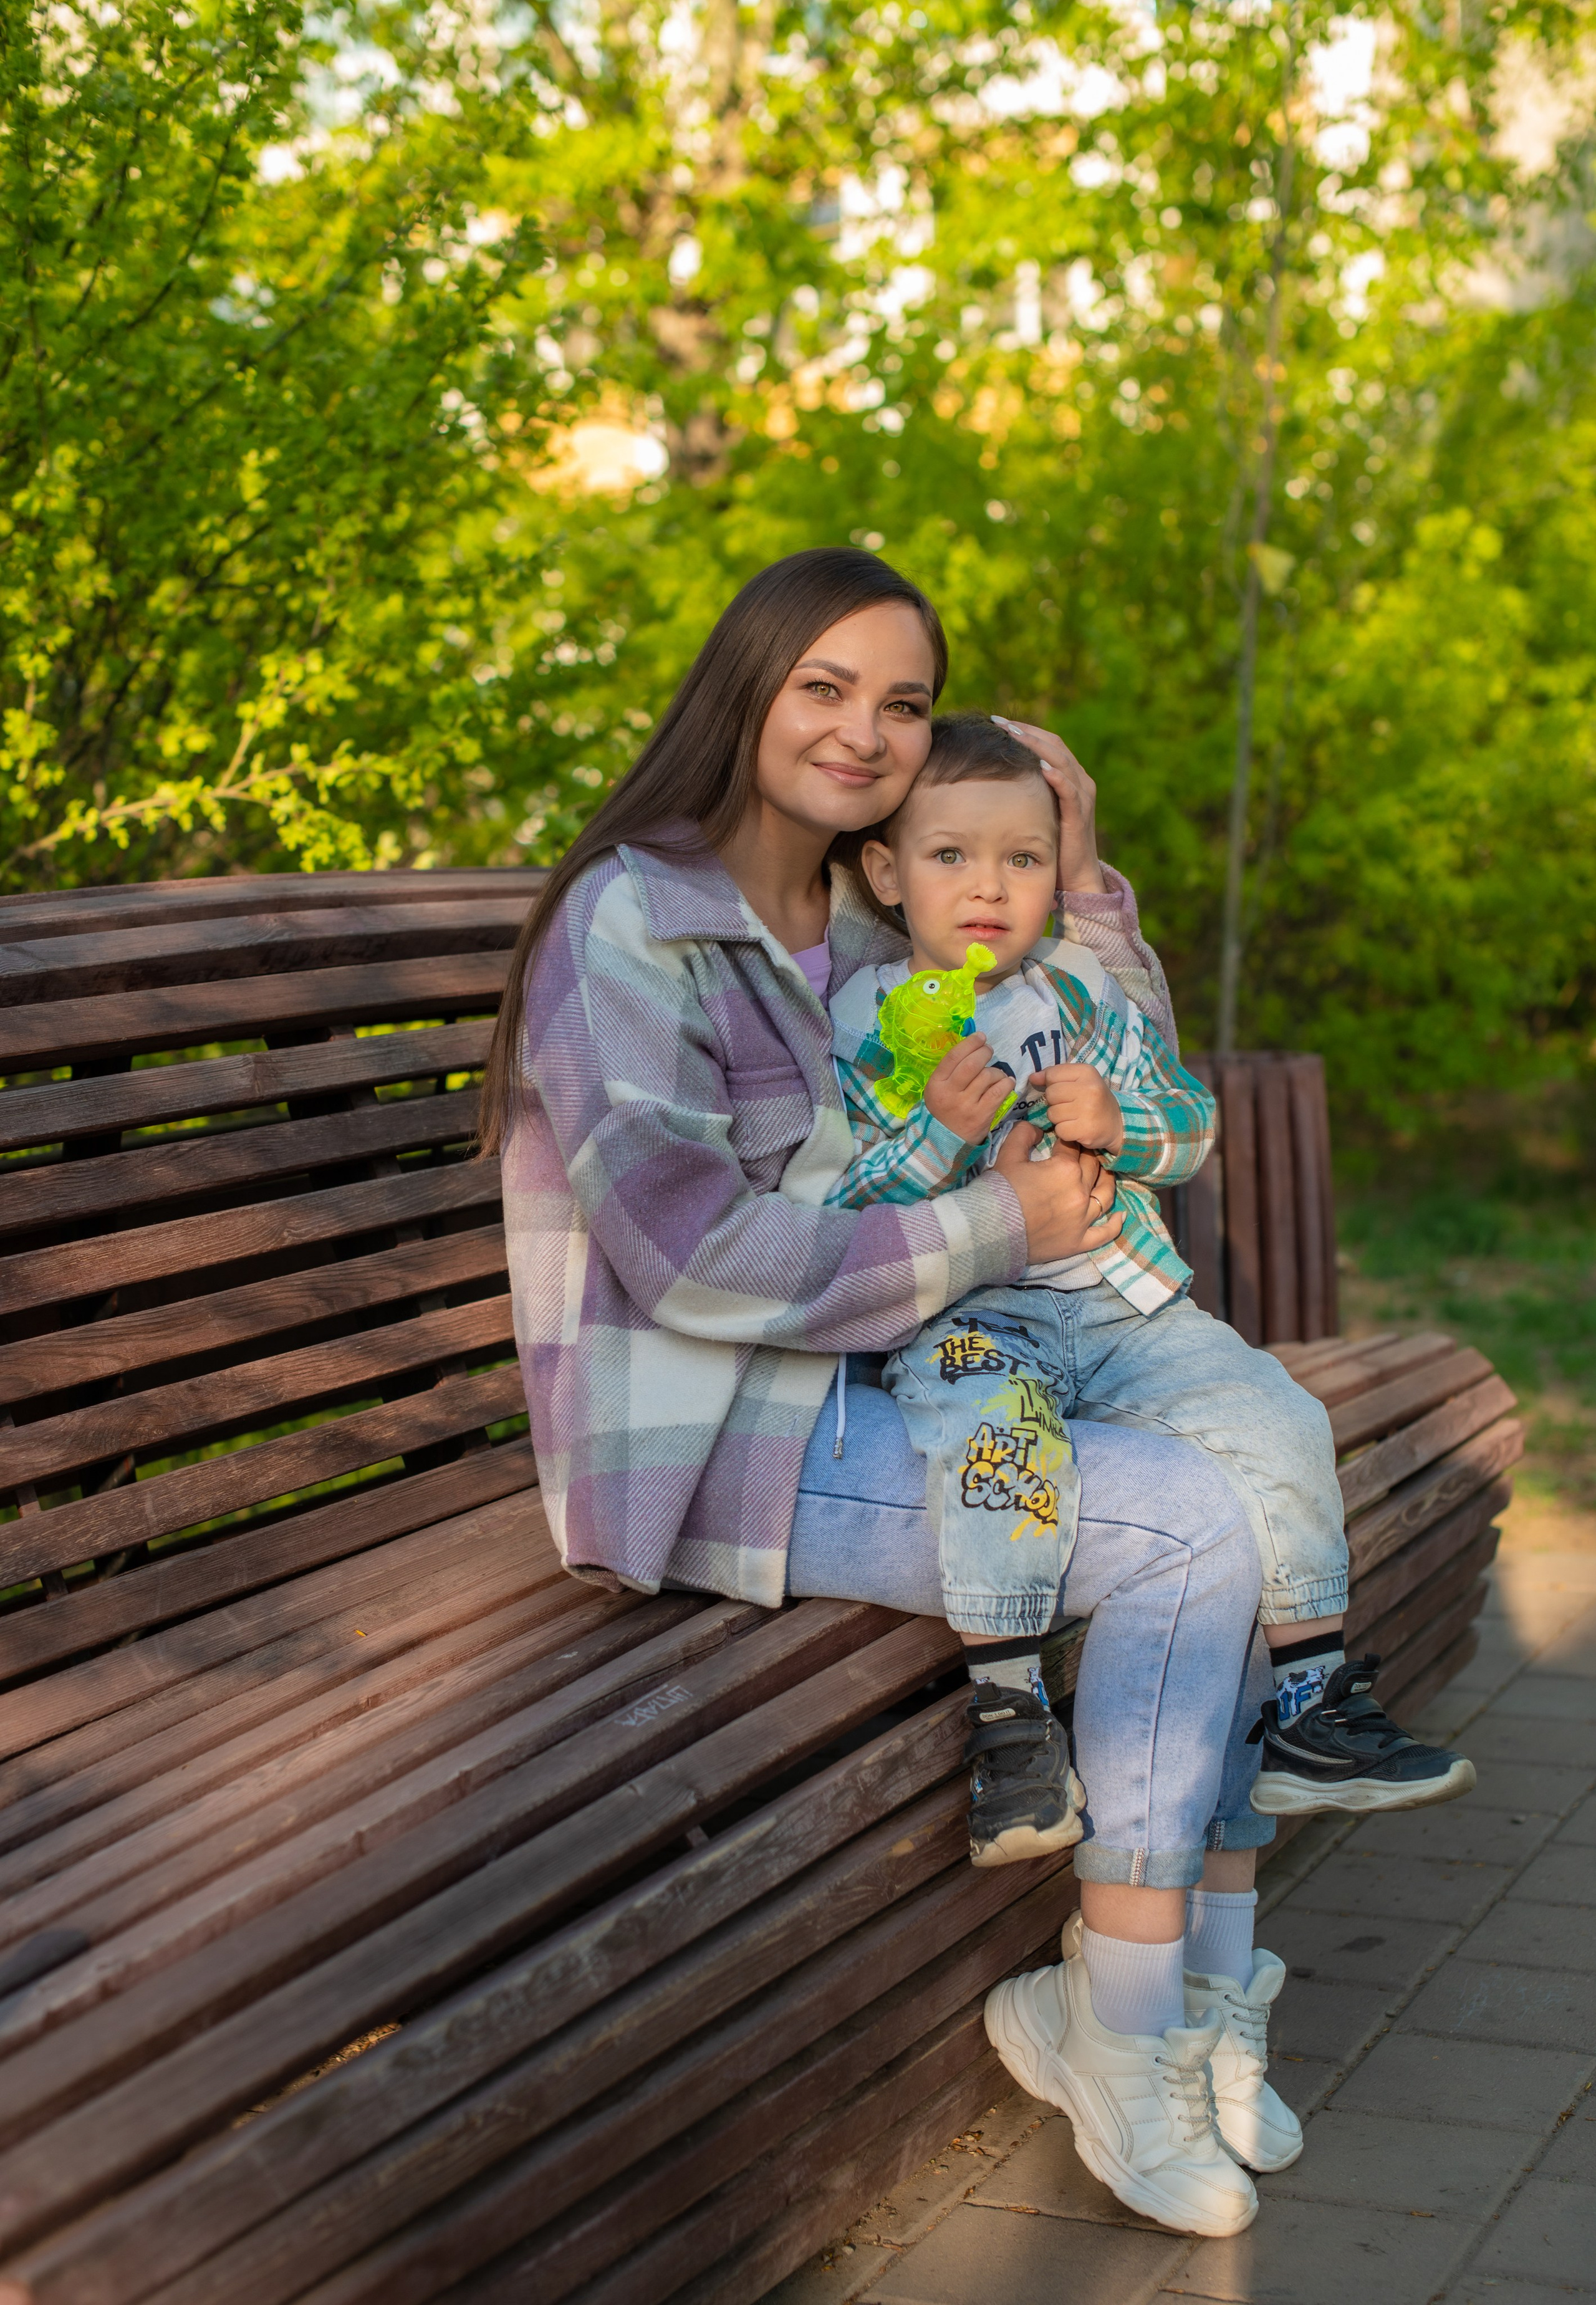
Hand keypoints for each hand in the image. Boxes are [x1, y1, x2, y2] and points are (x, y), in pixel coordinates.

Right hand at [923, 1033, 1014, 1144]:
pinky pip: (999, 1092)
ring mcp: (966, 1105)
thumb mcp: (938, 1089)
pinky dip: (1006, 1083)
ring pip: (987, 1076)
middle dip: (984, 1052)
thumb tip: (974, 1048)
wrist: (943, 1143)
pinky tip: (1006, 1083)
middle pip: (972, 1064)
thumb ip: (951, 1071)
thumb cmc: (943, 1111)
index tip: (981, 1037)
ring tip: (997, 1075)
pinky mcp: (982, 1116)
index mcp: (936, 1084)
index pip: (954, 1056)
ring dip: (997, 1071)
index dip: (970, 1043)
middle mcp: (950, 1093)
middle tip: (989, 1051)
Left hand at [993, 717, 1105, 894]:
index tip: (996, 722)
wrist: (1075, 877)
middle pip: (1054, 744)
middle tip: (999, 722)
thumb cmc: (1050, 844)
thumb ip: (1023, 793)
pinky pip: (1070, 791)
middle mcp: (1079, 781)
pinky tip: (1041, 768)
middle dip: (1026, 732)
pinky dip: (1057, 777)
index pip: (1047, 741)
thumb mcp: (1035, 811)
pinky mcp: (1080, 816)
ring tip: (1014, 735)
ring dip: (1037, 747)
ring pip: (1062, 761)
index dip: (1024, 730)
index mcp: (1069, 776)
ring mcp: (1082, 797)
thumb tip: (987, 779)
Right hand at [993, 1122, 1123, 1263]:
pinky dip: (1115, 1224)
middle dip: (1088, 1157)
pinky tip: (1121, 1215)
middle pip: (1093, 1168)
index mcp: (1066, 1169)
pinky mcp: (1080, 1241)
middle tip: (1083, 1154)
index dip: (1068, 1141)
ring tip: (1105, 1176)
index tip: (1064, 1141)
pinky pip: (1105, 1233)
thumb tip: (1038, 1129)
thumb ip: (1024, 1134)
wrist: (989, 1230)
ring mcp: (1083, 1219)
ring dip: (1107, 1182)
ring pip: (1105, 1196)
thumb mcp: (1008, 1155)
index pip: (1073, 1148)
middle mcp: (1080, 1192)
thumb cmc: (998, 1192)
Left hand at [1028, 1062, 1124, 1154]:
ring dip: (1059, 1118)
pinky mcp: (1086, 1130)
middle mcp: (1089, 1089)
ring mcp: (1088, 1110)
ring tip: (1074, 1117)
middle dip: (1055, 1102)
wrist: (1117, 1123)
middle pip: (1050, 1094)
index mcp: (1086, 1072)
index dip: (1052, 1084)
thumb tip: (1032, 1078)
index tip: (1065, 1091)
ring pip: (1052, 1114)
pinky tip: (1077, 1128)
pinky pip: (1060, 1130)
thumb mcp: (1079, 1080)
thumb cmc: (1093, 1099)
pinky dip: (1065, 1132)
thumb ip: (1054, 1075)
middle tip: (1071, 1106)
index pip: (1052, 1074)